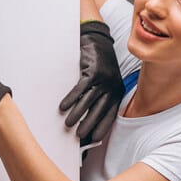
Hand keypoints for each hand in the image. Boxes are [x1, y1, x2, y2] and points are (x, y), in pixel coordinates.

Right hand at [59, 21, 123, 141]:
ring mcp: (103, 79)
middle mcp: (112, 86)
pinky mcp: (92, 71)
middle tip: (79, 136)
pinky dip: (71, 99)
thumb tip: (90, 117)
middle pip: (99, 110)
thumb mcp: (108, 81)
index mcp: (117, 91)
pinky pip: (80, 89)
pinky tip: (63, 107)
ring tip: (68, 124)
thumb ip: (103, 97)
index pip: (110, 114)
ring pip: (89, 101)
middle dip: (89, 124)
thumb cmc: (100, 64)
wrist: (97, 41)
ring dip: (78, 114)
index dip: (102, 127)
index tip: (94, 138)